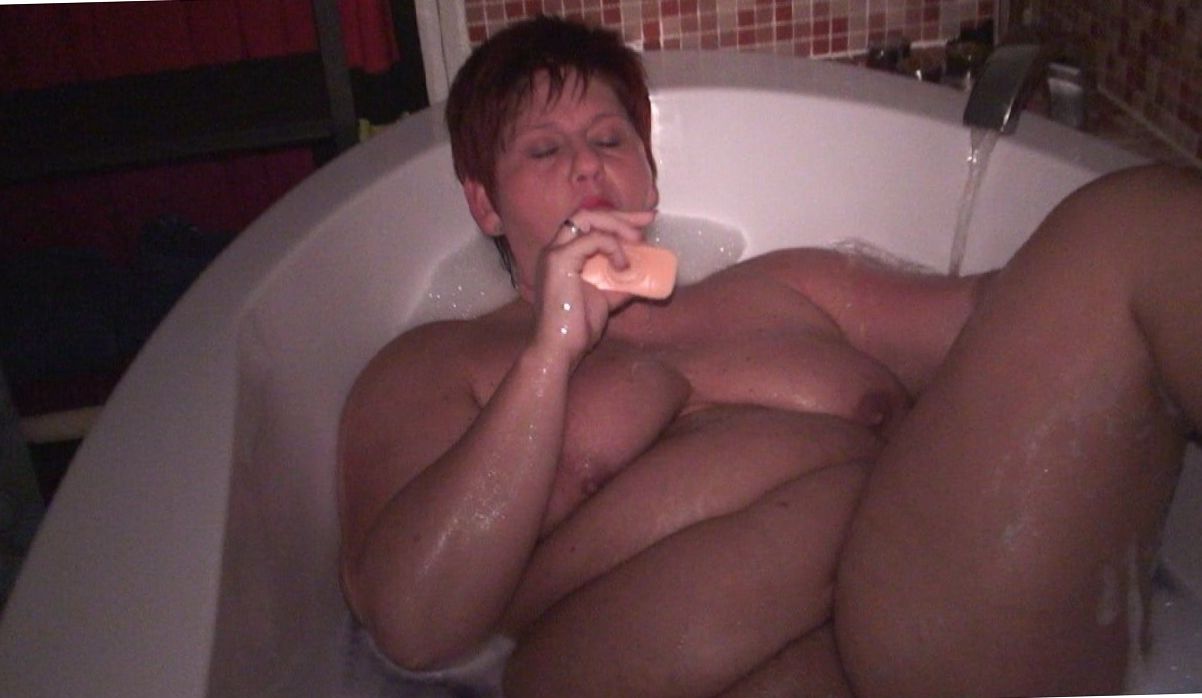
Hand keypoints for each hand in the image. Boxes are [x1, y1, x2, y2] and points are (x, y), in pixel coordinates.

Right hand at [530, 209, 654, 365]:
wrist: (560, 348)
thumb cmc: (576, 328)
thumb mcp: (605, 300)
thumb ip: (620, 285)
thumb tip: (643, 278)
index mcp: (563, 255)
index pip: (589, 223)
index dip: (618, 219)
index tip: (644, 222)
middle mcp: (555, 248)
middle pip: (588, 214)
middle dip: (621, 214)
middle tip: (647, 219)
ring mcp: (554, 252)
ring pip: (587, 218)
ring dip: (617, 225)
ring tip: (637, 240)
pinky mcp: (559, 260)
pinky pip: (592, 240)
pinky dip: (612, 247)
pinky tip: (623, 265)